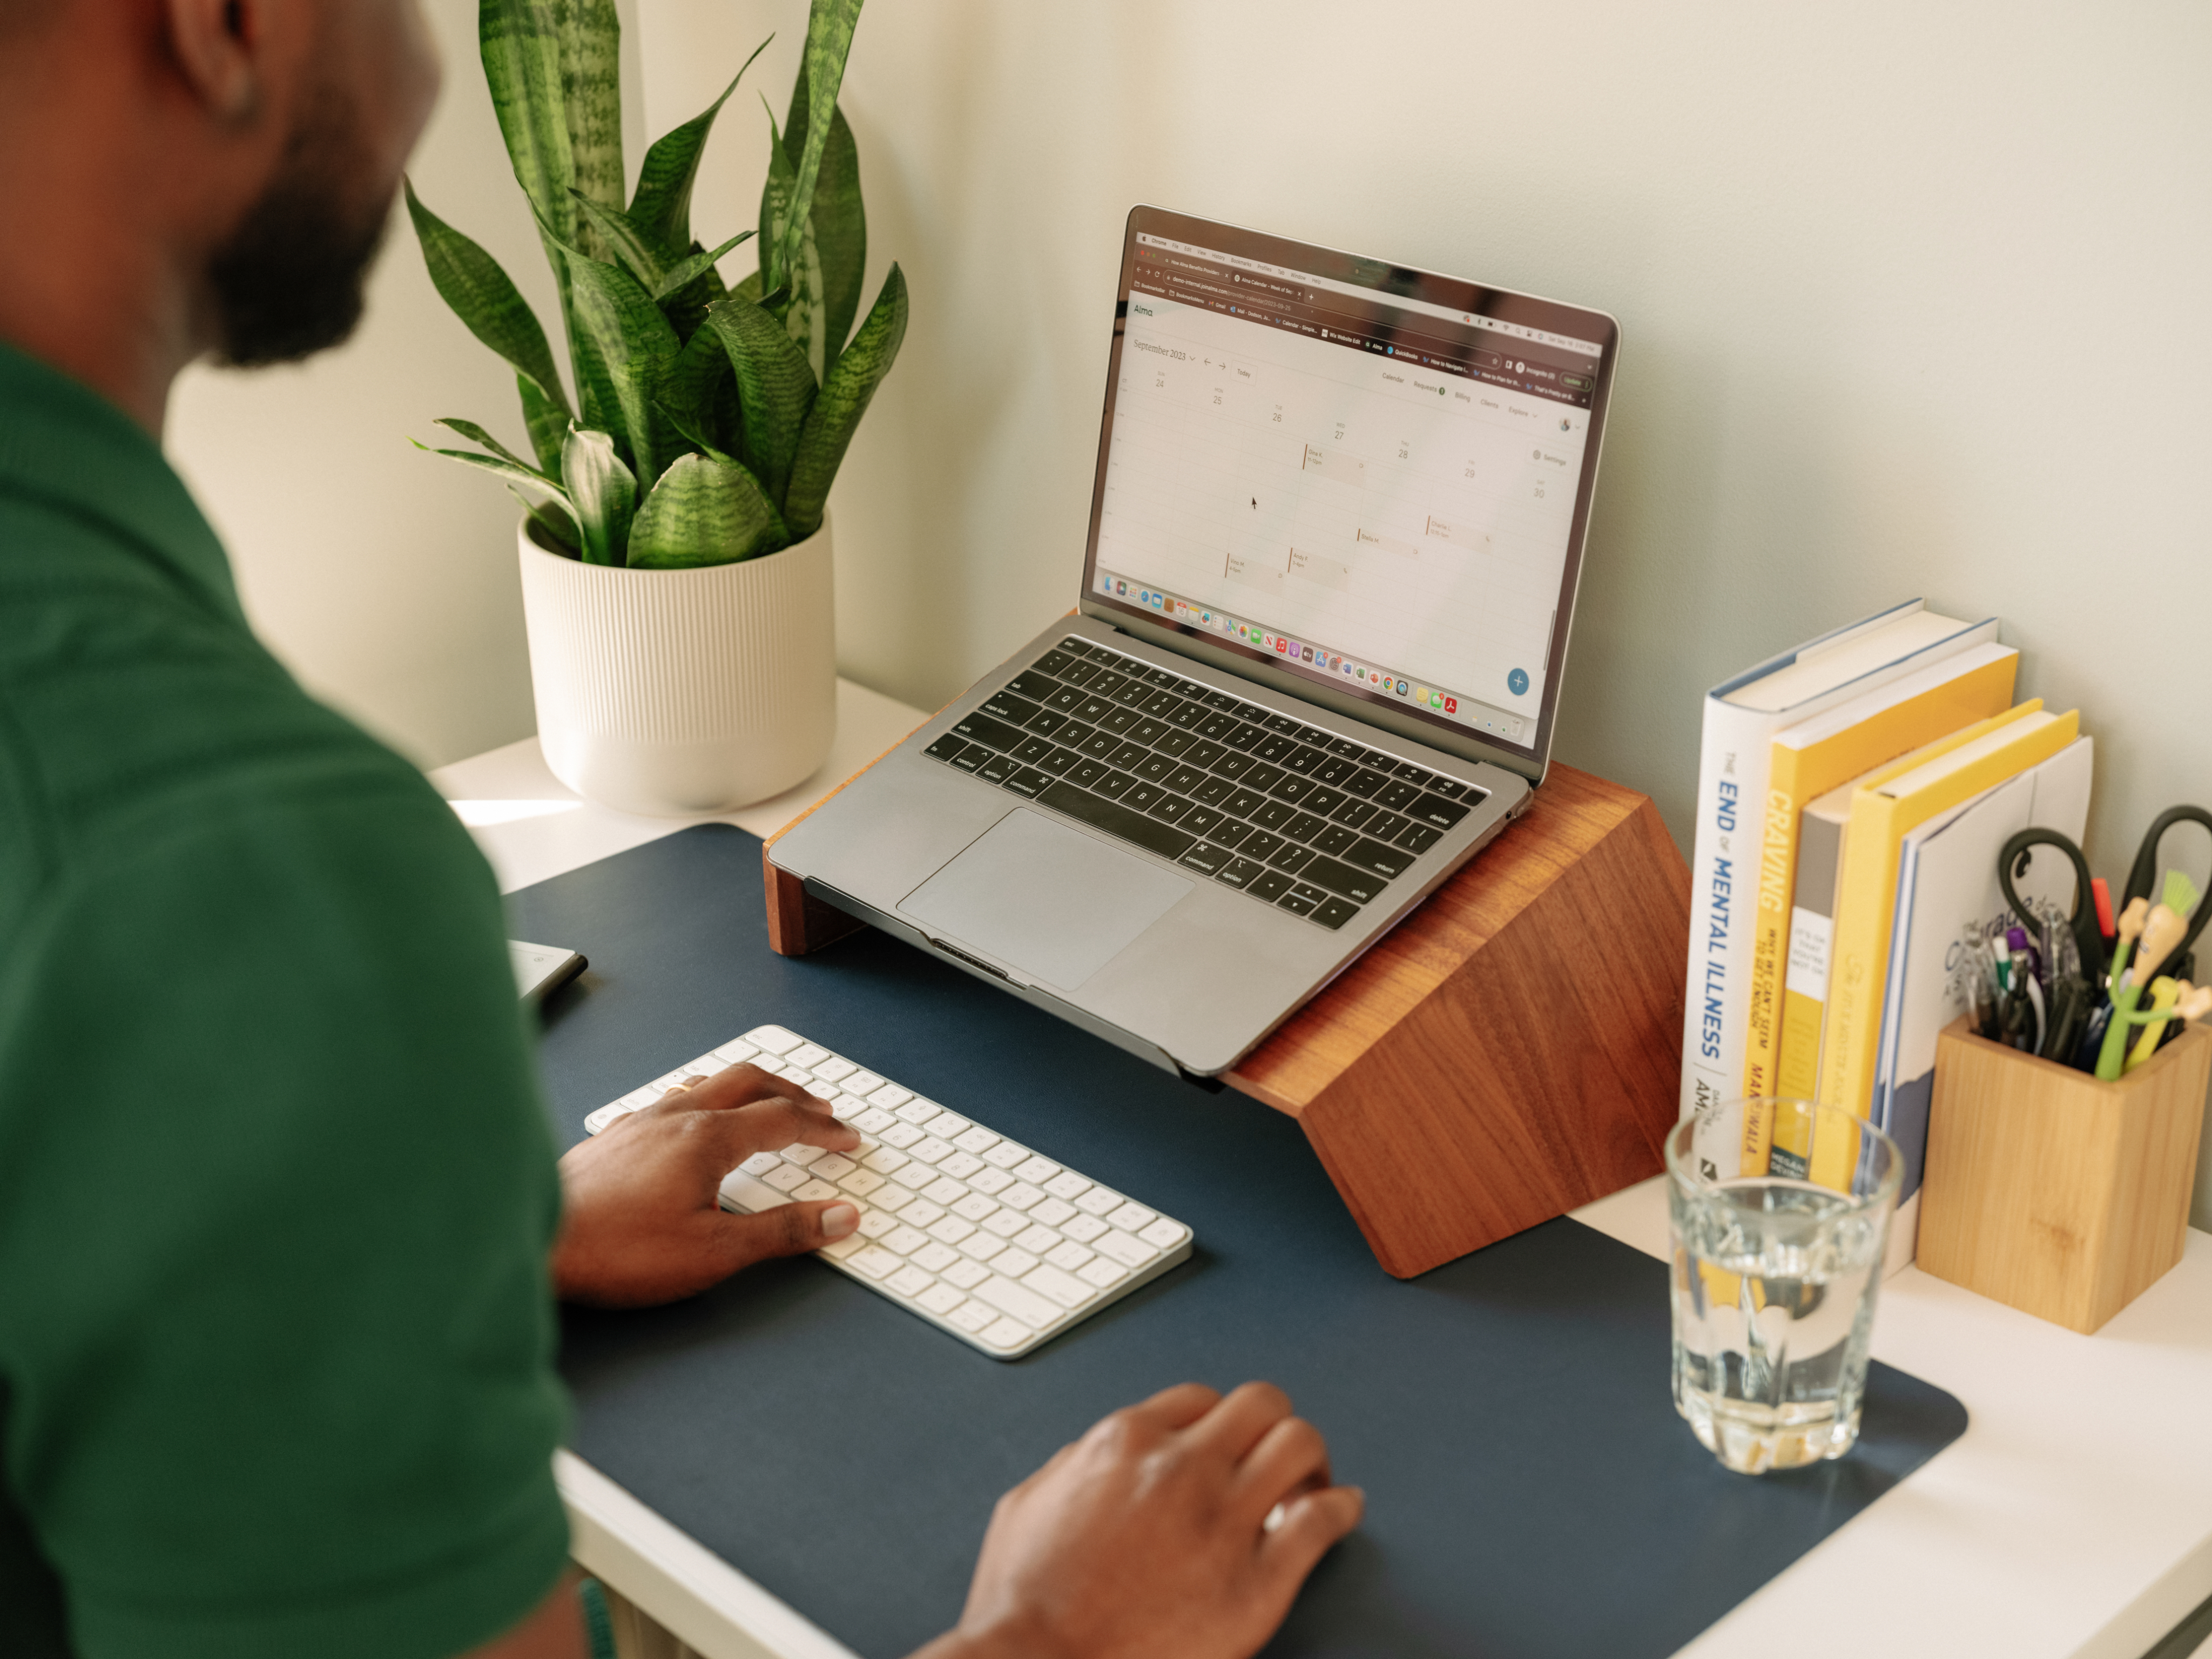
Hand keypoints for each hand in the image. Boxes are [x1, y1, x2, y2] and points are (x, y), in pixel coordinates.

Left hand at [553, 1062, 861, 1306]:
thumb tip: (840, 1217)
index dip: (823, 1129)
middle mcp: (673, 1118)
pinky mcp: (611, 1139)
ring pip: (705, 1084)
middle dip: (791, 1094)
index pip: (783, 1119)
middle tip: (819, 1110)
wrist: (532, 1248)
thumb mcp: (714, 1252)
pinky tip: (693, 1126)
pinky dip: (704, 1101)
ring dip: (747, 1090)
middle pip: (748, 1082)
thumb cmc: (614, 1252)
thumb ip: (783, 1232)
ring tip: (764, 1104)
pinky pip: (670, 1100)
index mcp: (706, 1138)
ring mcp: (638, 1123)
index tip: (846, 1139)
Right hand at [913, 1382, 1362, 1658]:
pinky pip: (1320, 1524)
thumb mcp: (1026, 1505)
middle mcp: (1180, 1468)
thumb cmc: (1022, 1605)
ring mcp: (1222, 1522)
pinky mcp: (1256, 1583)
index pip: (1197, 1399)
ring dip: (1310, 1459)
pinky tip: (1344, 1510)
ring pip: (1298, 1445)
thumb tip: (1097, 1456)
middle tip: (1276, 1453)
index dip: (1216, 1423)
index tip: (1224, 1445)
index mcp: (1124, 1442)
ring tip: (1310, 1481)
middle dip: (1271, 1424)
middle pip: (1259, 1405)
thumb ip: (1071, 1465)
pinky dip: (1341, 1509)